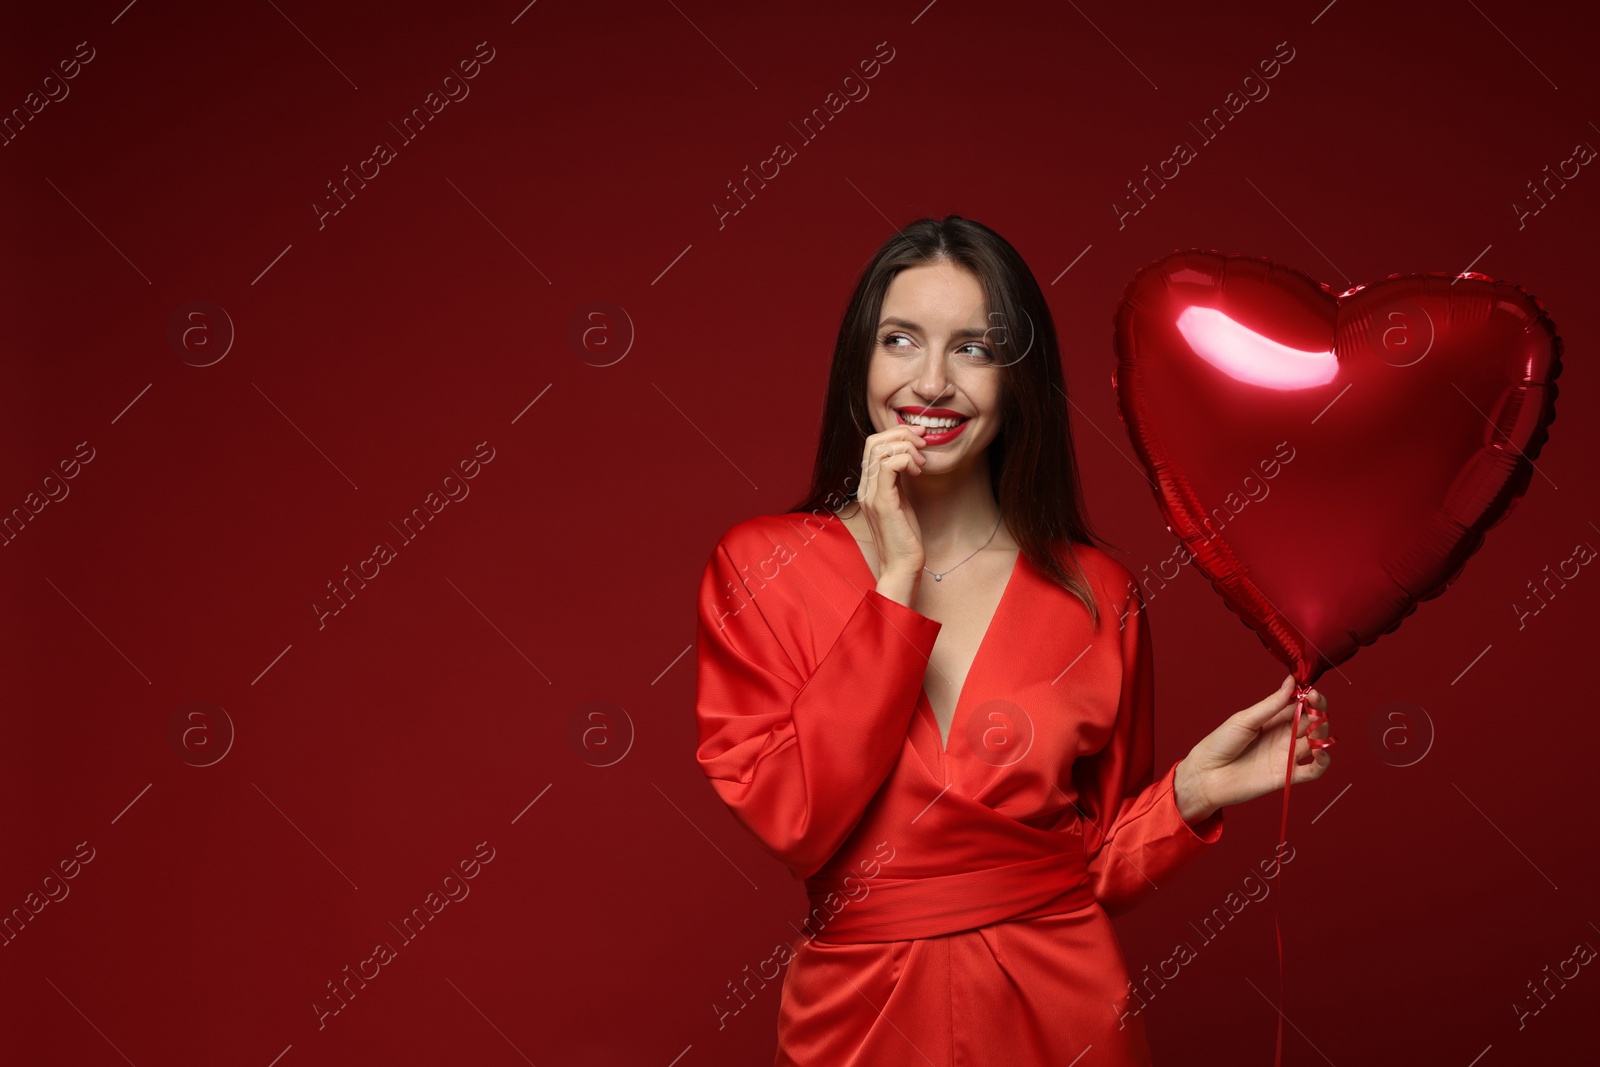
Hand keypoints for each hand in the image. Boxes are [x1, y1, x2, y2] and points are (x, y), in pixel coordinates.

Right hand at [856, 420, 927, 579]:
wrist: (901, 567)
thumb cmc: (905, 538)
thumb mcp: (902, 501)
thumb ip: (900, 480)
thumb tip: (909, 458)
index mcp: (868, 486)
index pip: (872, 445)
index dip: (896, 434)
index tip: (919, 440)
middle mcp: (865, 488)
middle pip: (873, 442)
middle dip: (902, 434)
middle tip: (923, 444)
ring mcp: (870, 495)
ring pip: (880, 450)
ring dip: (906, 447)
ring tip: (921, 462)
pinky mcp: (882, 504)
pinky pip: (889, 466)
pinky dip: (907, 460)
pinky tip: (918, 472)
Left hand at [1174, 675, 1334, 822]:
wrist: (1206, 775)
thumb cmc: (1220, 744)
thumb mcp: (1245, 719)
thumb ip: (1271, 705)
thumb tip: (1291, 682)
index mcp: (1273, 720)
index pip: (1300, 706)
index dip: (1309, 698)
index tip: (1311, 691)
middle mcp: (1284, 736)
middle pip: (1312, 722)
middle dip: (1319, 712)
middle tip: (1315, 706)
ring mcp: (1287, 756)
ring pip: (1317, 743)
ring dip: (1323, 733)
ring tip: (1316, 727)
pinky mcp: (1288, 776)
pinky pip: (1313, 770)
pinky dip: (1323, 762)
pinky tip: (1321, 752)